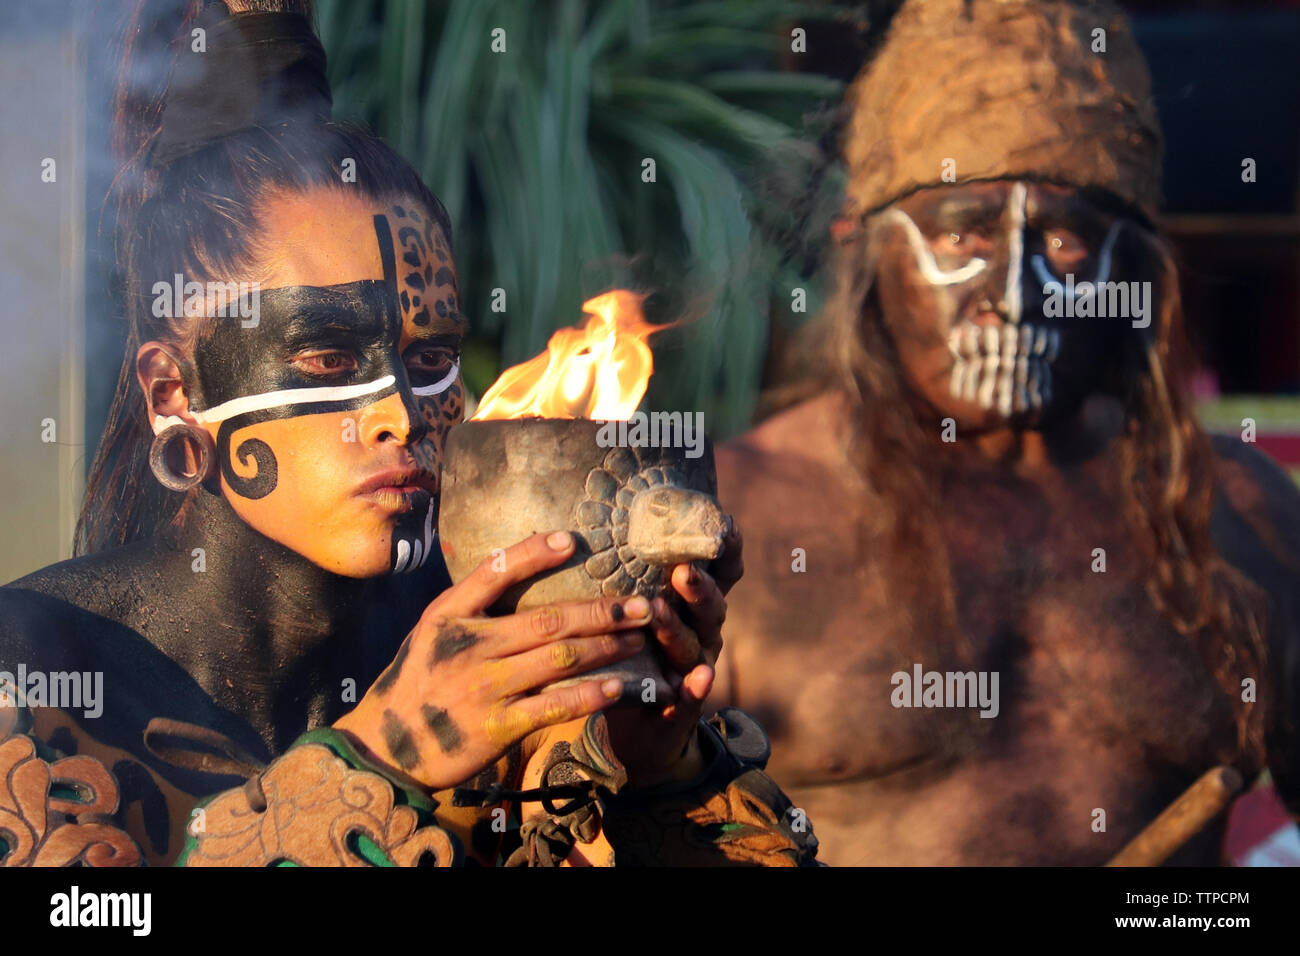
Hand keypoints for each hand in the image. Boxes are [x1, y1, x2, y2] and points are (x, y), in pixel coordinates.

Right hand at [335, 531, 653, 790]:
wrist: (387, 746)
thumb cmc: (417, 680)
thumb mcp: (432, 630)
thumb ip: (470, 604)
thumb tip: (519, 565)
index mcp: (450, 615)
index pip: (495, 572)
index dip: (535, 553)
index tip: (573, 539)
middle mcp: (470, 646)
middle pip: (549, 619)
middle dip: (603, 610)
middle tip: (643, 603)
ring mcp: (486, 686)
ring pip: (561, 658)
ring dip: (607, 647)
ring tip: (639, 638)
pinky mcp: (499, 725)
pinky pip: (555, 705)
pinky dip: (591, 694)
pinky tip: (619, 686)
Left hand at [604, 521, 740, 787]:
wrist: (639, 729)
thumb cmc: (631, 655)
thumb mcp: (634, 614)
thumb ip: (628, 577)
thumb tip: (586, 526)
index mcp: (691, 605)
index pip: (719, 573)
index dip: (727, 550)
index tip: (726, 524)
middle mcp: (701, 633)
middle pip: (709, 605)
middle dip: (698, 586)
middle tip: (682, 569)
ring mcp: (695, 669)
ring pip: (694, 646)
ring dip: (678, 629)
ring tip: (660, 612)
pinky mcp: (684, 708)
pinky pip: (692, 696)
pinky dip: (697, 687)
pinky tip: (700, 677)